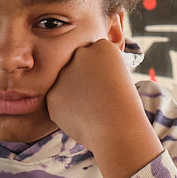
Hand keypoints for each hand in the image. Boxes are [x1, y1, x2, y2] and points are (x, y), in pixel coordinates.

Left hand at [47, 38, 160, 177]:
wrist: (118, 131)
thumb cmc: (124, 107)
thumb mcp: (119, 77)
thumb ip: (95, 68)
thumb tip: (75, 73)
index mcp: (102, 46)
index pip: (94, 56)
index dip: (102, 74)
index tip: (110, 85)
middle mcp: (80, 53)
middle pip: (77, 65)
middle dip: (84, 80)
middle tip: (99, 97)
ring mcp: (63, 73)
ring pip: (65, 83)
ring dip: (74, 94)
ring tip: (92, 108)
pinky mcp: (52, 94)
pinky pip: (58, 100)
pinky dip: (67, 109)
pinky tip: (82, 116)